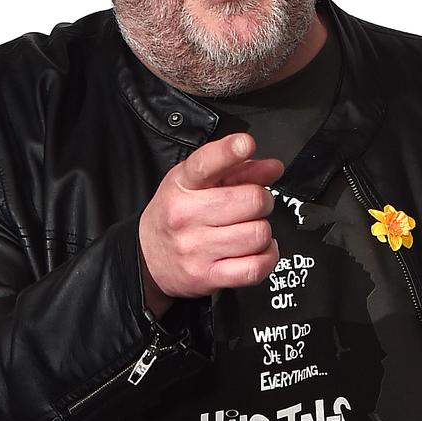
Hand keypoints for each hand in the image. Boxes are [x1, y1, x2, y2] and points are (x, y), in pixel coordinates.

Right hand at [138, 131, 285, 312]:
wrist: (148, 257)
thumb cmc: (176, 216)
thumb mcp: (197, 183)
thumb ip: (237, 170)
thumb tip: (272, 168)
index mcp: (182, 185)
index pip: (206, 163)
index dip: (230, 151)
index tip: (246, 144)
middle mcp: (186, 216)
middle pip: (251, 201)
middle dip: (262, 201)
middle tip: (254, 206)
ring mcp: (196, 249)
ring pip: (257, 234)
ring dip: (262, 231)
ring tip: (250, 229)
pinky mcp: (207, 276)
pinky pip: (255, 268)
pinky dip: (267, 258)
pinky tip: (259, 250)